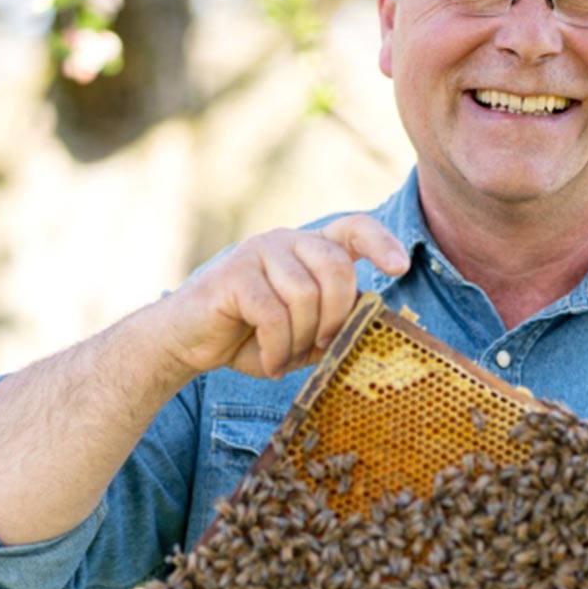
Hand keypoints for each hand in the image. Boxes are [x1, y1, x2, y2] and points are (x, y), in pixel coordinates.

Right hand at [156, 214, 408, 380]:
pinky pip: (273, 314)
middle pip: (336, 267)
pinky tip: (269, 360)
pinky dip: (277, 347)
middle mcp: (286, 241)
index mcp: (309, 249)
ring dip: (301, 338)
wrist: (187, 341)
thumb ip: (334, 324)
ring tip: (285, 357)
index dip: (381, 243)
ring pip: (305, 295)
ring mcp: (258, 252)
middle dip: (337, 316)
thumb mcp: (303, 334)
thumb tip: (372, 325)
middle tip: (322, 346)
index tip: (400, 268)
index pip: (354, 228)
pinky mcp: (234, 274)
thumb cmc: (250, 337)